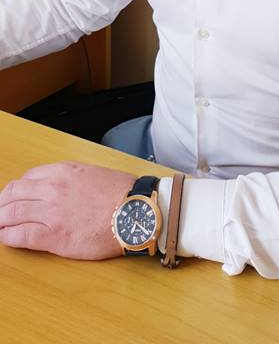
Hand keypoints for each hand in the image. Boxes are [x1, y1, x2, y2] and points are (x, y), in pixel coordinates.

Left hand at [0, 162, 135, 259]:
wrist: (136, 212)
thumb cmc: (121, 194)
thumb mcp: (92, 173)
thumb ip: (70, 178)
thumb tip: (57, 187)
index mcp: (63, 171)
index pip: (27, 178)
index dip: (16, 189)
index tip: (14, 197)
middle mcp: (53, 188)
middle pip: (13, 194)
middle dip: (1, 203)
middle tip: (0, 212)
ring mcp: (51, 212)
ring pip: (10, 213)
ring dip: (0, 220)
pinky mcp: (54, 236)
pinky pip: (20, 235)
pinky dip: (8, 236)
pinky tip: (6, 237)